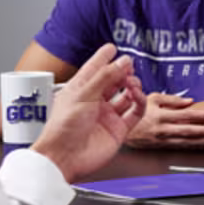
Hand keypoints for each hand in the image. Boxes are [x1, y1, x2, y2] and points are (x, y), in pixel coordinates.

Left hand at [31, 44, 145, 181]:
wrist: (65, 157)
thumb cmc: (64, 128)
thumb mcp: (83, 94)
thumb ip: (105, 77)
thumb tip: (121, 62)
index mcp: (79, 91)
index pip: (93, 70)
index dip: (103, 58)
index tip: (111, 48)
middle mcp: (94, 102)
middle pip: (112, 81)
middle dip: (121, 71)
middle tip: (129, 65)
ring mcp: (107, 116)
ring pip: (126, 96)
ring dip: (132, 87)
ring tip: (132, 83)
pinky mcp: (118, 130)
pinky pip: (134, 113)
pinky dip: (139, 103)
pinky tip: (138, 96)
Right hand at [125, 93, 203, 148]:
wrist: (121, 127)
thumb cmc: (136, 109)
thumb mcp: (152, 98)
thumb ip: (172, 99)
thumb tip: (189, 101)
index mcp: (160, 114)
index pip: (184, 115)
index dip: (199, 115)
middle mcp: (162, 128)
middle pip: (187, 130)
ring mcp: (161, 138)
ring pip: (184, 140)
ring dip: (200, 140)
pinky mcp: (160, 145)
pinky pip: (178, 146)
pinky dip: (190, 145)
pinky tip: (200, 144)